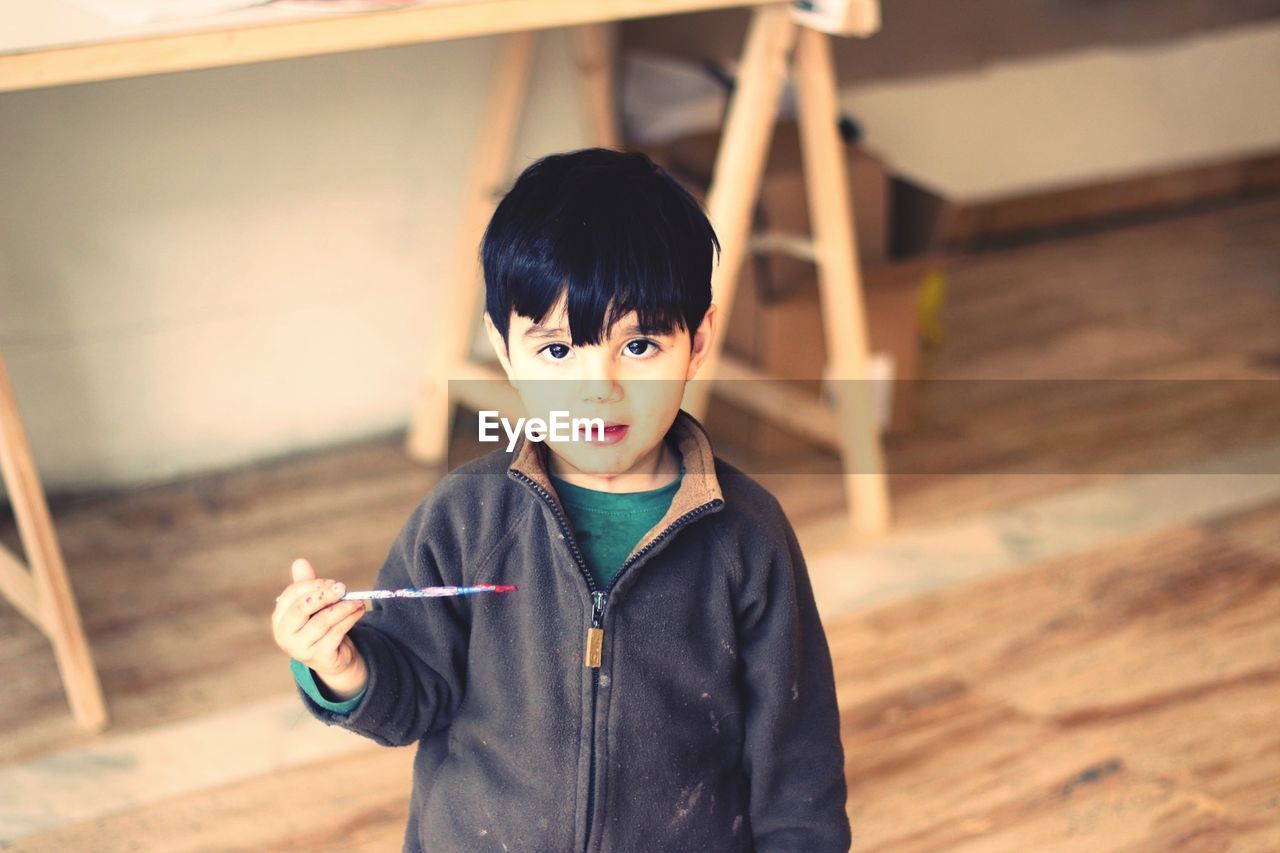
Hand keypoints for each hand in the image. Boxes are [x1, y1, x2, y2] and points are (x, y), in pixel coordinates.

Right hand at [272, 558, 367, 693]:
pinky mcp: (319, 657)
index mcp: (279, 619)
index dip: (313, 585)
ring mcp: (300, 649)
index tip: (333, 583)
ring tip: (357, 600)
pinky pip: (336, 633)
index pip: (291, 594)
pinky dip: (350, 619)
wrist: (334, 657)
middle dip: (324, 595)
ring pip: (322, 621)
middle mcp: (284, 635)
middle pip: (302, 608)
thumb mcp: (314, 605)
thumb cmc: (320, 626)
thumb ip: (307, 585)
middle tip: (343, 588)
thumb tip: (300, 562)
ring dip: (343, 607)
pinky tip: (359, 611)